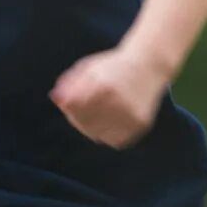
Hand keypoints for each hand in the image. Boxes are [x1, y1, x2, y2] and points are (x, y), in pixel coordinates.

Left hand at [50, 46, 167, 147]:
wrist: (149, 65)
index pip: (73, 107)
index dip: (68, 106)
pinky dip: (108, 135)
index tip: (71, 101)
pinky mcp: (140, 124)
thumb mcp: (90, 68)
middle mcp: (117, 101)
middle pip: (83, 123)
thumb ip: (70, 83)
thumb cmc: (114, 66)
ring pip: (97, 135)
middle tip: (84, 108)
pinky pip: (115, 141)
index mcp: (103, 84)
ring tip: (99, 113)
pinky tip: (112, 121)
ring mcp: (130, 115)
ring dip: (92, 128)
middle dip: (77, 118)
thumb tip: (57, 100)